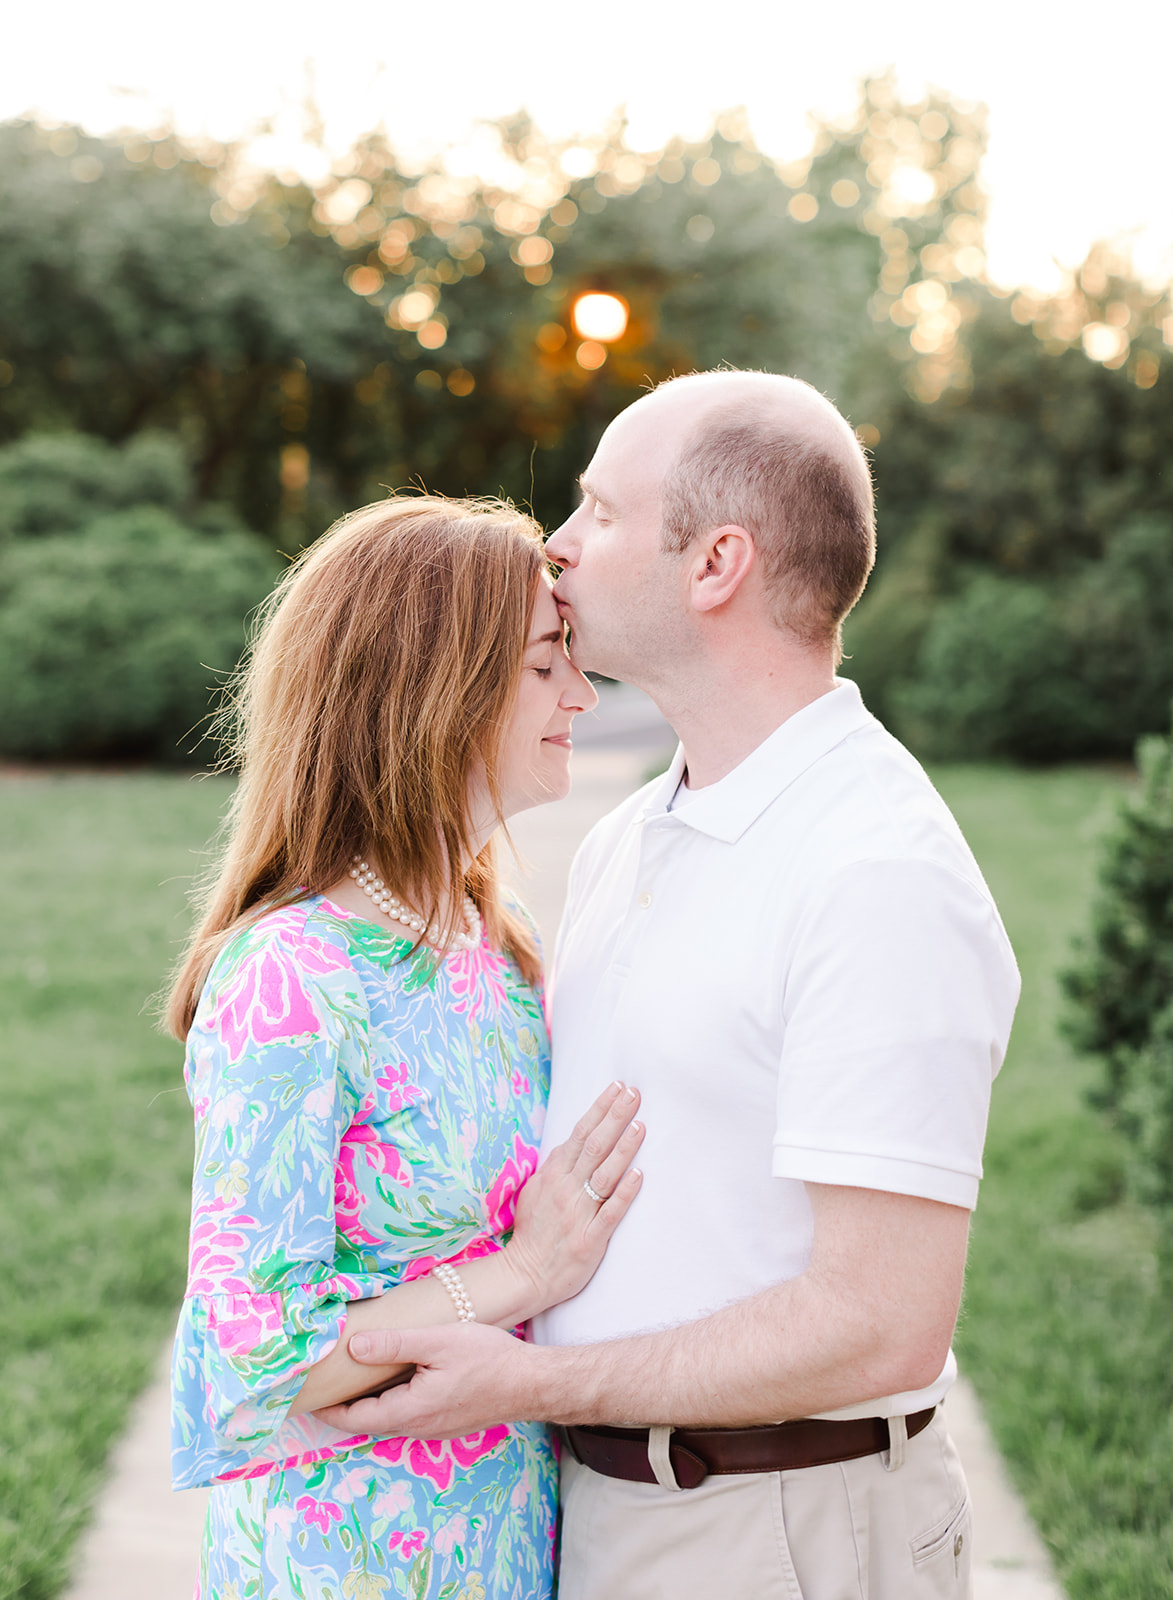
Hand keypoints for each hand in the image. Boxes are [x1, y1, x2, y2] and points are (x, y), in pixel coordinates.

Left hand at [315, 1323, 539, 1438]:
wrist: (532, 1383)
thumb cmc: (489, 1359)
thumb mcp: (438, 1342)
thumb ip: (395, 1345)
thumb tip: (353, 1347)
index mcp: (410, 1411)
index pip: (355, 1419)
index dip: (328, 1410)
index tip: (305, 1398)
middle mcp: (418, 1427)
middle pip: (370, 1422)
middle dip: (344, 1407)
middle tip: (324, 1384)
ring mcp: (435, 1428)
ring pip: (390, 1420)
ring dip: (368, 1404)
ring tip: (353, 1380)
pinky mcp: (448, 1422)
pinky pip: (409, 1416)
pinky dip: (391, 1402)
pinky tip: (395, 1380)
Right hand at [503, 1081, 643, 1315]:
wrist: (525, 1276)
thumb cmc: (534, 1232)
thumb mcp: (535, 1191)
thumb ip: (555, 1167)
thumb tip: (572, 1142)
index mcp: (552, 1175)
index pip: (579, 1134)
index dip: (600, 1109)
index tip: (618, 1087)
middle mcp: (565, 1190)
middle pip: (593, 1146)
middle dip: (615, 1117)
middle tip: (634, 1094)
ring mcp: (578, 1214)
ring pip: (604, 1174)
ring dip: (623, 1149)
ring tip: (640, 1126)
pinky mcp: (590, 1240)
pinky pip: (611, 1213)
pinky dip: (624, 1193)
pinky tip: (639, 1175)